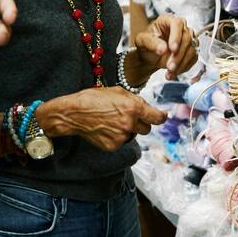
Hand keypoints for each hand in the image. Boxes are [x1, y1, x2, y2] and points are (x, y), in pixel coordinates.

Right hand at [38, 87, 166, 151]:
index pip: (156, 117)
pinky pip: (121, 141)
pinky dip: (117, 136)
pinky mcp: (113, 146)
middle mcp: (129, 124)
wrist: (74, 113)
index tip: (163, 116)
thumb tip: (144, 106)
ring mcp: (121, 136)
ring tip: (112, 120)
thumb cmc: (93, 98)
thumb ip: (134, 99)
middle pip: (146, 129)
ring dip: (128, 129)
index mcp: (133, 107)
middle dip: (141, 122)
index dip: (162, 117)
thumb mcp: (117, 91)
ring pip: (133, 135)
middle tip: (129, 116)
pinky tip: (106, 128)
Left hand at [133, 14, 198, 79]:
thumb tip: (163, 48)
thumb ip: (151, 43)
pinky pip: (193, 58)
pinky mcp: (191, 50)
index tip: (172, 49)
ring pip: (192, 49)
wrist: (150, 56)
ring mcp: (188, 38)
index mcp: (167, 20)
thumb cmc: (146, 45)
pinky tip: (173, 72)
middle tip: (170, 66)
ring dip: (182, 63)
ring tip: (170, 72)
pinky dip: (184, 67)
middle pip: (187, 38)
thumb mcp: (142, 41)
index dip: (176, 36)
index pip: (177, 23)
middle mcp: (180, 27)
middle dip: (178, 55)